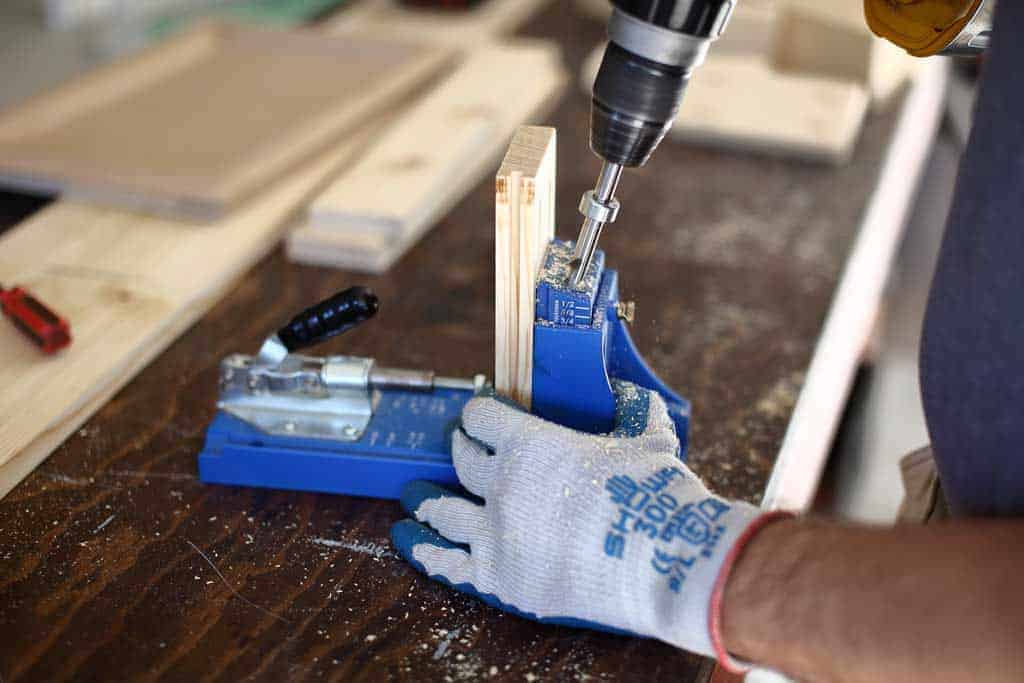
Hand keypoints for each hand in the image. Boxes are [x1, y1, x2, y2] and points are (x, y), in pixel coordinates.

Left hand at [391, 382, 770, 660]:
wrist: (663, 560)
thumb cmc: (655, 493)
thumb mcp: (649, 437)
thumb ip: (635, 410)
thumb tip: (631, 392)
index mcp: (530, 443)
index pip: (483, 417)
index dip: (479, 413)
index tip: (478, 415)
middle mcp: (501, 483)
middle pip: (461, 460)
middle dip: (458, 450)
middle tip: (457, 450)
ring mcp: (495, 532)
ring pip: (442, 511)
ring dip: (426, 501)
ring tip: (414, 497)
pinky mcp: (499, 576)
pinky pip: (448, 561)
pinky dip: (427, 549)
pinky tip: (410, 541)